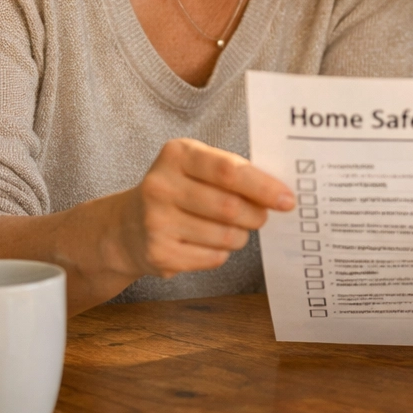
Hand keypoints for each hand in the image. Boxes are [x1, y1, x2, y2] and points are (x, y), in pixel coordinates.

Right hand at [111, 138, 293, 278]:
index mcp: (177, 154)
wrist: (125, 227)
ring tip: (230, 228)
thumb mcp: (197, 167)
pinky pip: (213, 258)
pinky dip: (221, 253)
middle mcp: (161, 186)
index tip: (287, 199)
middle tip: (261, 216)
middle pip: (230, 207)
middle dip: (256, 215)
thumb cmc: (179, 190)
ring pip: (226, 236)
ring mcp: (156, 222)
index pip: (228, 170)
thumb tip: (279, 193)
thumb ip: (234, 173)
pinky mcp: (158, 254)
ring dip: (240, 236)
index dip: (263, 186)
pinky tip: (205, 242)